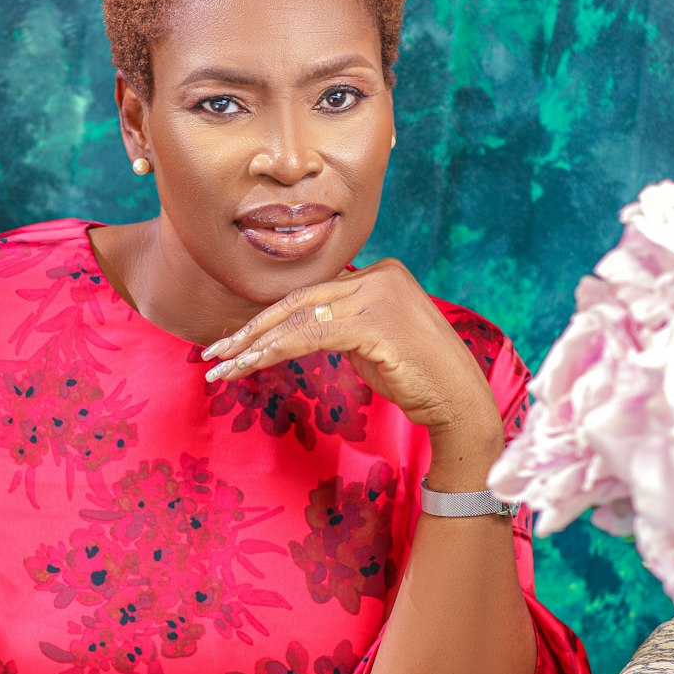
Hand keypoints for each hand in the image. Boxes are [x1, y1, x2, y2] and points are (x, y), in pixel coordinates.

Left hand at [202, 258, 502, 449]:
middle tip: (214, 352)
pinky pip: (311, 335)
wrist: (458, 402)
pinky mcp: (375, 322)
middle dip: (251, 329)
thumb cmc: (417, 378)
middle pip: (298, 301)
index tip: (235, 341)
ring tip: (223, 367)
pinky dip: (276, 351)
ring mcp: (378, 294)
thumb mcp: (371, 342)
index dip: (268, 319)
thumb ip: (340, 325)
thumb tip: (295, 329)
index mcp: (380, 272)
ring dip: (255, 345)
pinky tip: (251, 366)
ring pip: (299, 318)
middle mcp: (379, 274)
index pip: (309, 294)